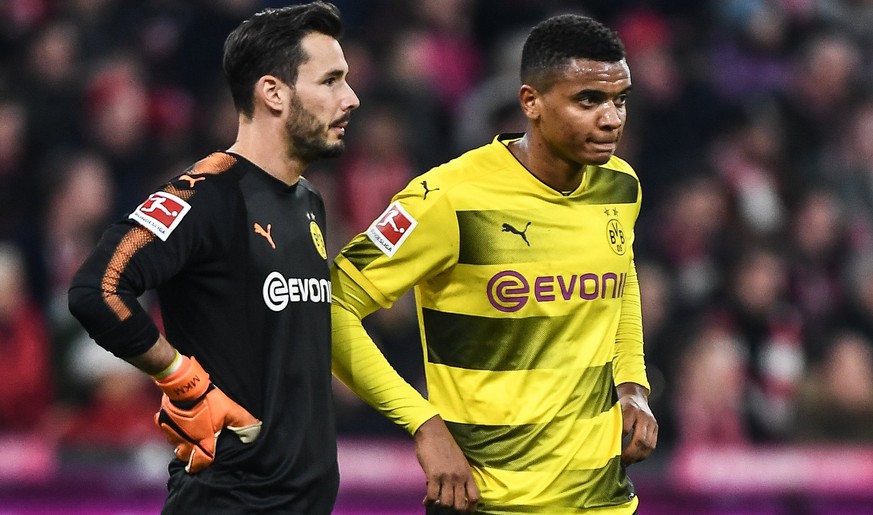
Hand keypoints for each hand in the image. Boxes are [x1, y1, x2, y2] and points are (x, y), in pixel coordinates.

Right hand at [154, 356, 261, 472]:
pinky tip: (175, 421)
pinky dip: (168, 426)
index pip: (199, 463)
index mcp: (201, 442)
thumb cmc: (209, 400)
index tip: (204, 461)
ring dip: (179, 440)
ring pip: (173, 442)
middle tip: (197, 446)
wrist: (186, 385)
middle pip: (184, 455)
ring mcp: (171, 431)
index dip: (201, 465)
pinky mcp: (162, 420)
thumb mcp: (231, 411)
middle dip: (190, 454)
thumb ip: (243, 423)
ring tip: (187, 433)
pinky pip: (162, 427)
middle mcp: (184, 441)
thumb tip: (255, 432)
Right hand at [414, 416, 479, 512]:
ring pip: (446, 503)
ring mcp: (446, 477)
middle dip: (453, 509)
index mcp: (467, 473)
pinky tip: (426, 500)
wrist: (433, 432)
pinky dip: (428, 501)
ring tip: (435, 502)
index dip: (470, 508)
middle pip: (460, 505)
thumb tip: (455, 490)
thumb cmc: (445, 444)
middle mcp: (459, 477)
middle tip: (447, 507)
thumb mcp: (459, 460)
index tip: (464, 511)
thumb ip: (460, 474)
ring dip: (440, 505)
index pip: (474, 497)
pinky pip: (432, 496)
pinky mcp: (433, 475)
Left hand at [617, 382, 657, 464]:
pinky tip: (635, 459)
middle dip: (630, 454)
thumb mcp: (613, 407)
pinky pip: (652, 445)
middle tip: (621, 461)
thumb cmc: (619, 402)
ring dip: (637, 457)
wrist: (635, 394)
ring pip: (648, 445)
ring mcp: (651, 422)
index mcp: (630, 409)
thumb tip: (599, 439)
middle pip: (640, 440)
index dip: (618, 442)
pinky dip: (644, 454)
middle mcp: (643, 416)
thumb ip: (610, 420)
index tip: (610, 451)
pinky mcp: (655, 427)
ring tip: (627, 463)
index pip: (625, 429)